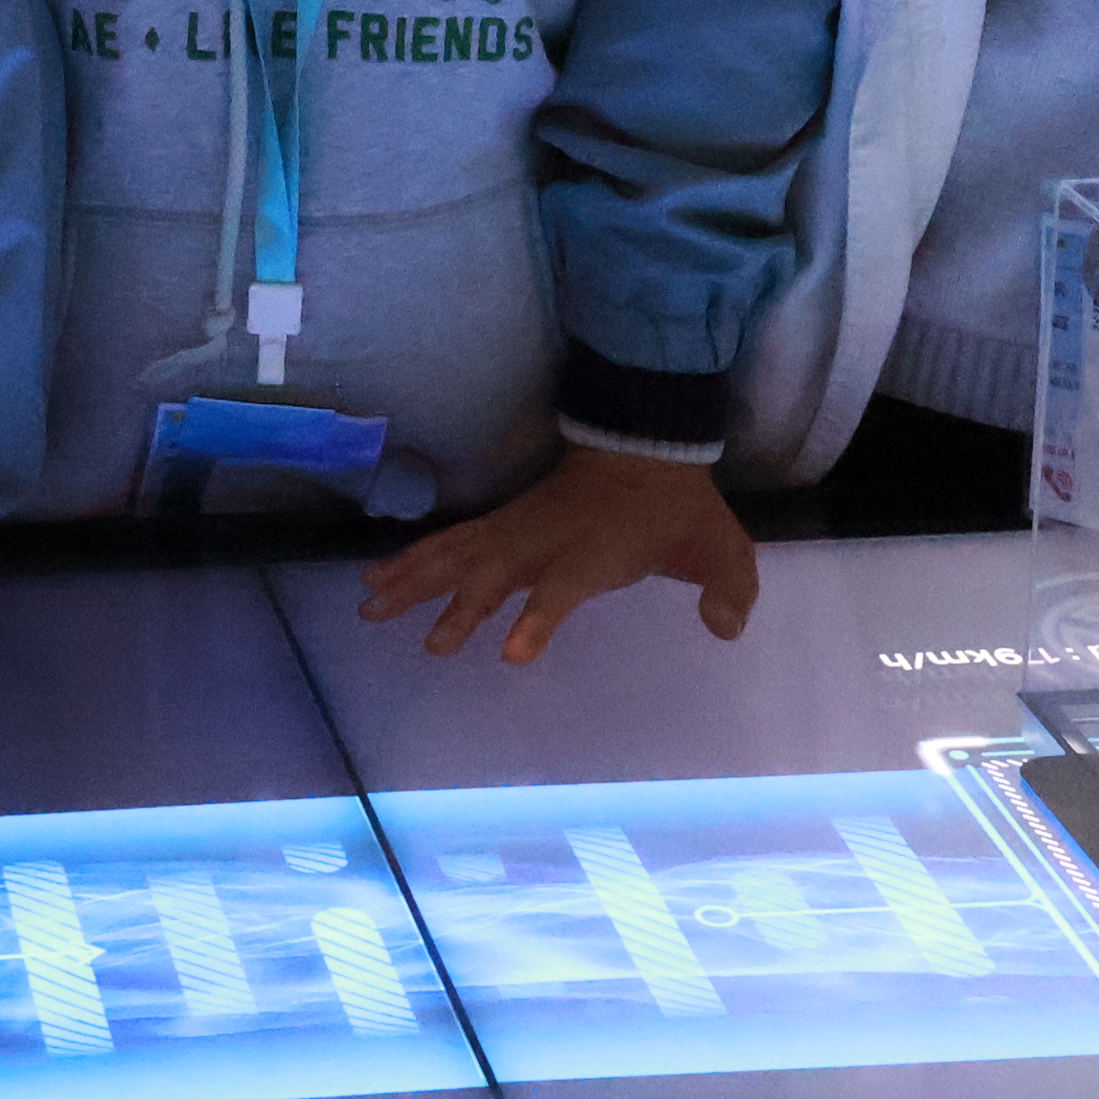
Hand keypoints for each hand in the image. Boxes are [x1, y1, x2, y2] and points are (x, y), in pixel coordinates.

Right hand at [358, 441, 760, 662]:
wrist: (646, 444)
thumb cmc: (677, 507)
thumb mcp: (719, 548)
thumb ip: (728, 589)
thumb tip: (727, 629)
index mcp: (596, 550)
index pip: (563, 585)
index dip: (541, 617)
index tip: (513, 654)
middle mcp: (547, 540)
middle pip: (495, 572)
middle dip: (461, 608)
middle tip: (429, 646)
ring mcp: (520, 528)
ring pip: (460, 555)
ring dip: (416, 580)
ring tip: (370, 607)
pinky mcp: (504, 523)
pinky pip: (453, 542)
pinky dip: (414, 558)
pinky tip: (378, 576)